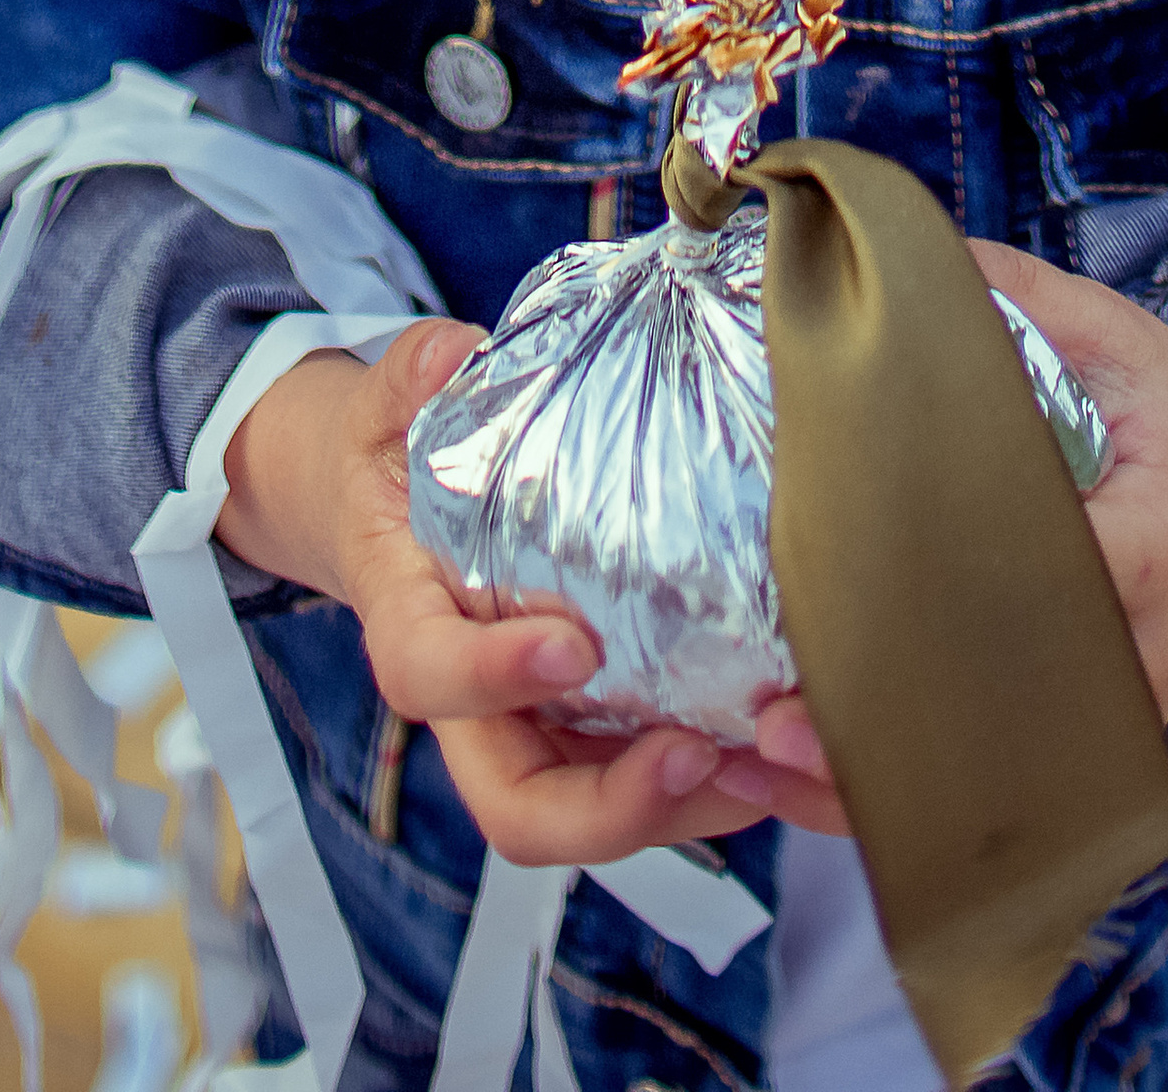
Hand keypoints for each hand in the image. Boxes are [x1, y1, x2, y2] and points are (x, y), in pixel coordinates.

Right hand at [217, 323, 766, 865]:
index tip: (572, 646)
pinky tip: (782, 742)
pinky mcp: (594, 729)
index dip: (493, 677)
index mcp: (408, 625)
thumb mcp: (385, 410)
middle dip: (610, 807)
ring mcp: (537, 731)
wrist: (388, 515)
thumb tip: (453, 351)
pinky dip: (717, 778)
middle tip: (693, 749)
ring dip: (689, 807)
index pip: (429, 676)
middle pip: (521, 810)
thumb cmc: (393, 465)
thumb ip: (409, 377)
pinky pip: (646, 778)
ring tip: (769, 758)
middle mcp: (472, 710)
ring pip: (597, 817)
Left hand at [711, 241, 1167, 832]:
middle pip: (1004, 712)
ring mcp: (1121, 715)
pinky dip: (900, 796)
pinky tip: (805, 785)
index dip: (941, 603)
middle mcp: (1142, 649)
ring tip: (761, 763)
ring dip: (874, 787)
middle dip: (883, 723)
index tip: (845, 605)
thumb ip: (1002, 292)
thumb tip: (878, 254)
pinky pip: (995, 793)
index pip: (1051, 581)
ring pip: (995, 783)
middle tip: (768, 718)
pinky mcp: (1093, 746)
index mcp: (1155, 535)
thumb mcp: (1106, 328)